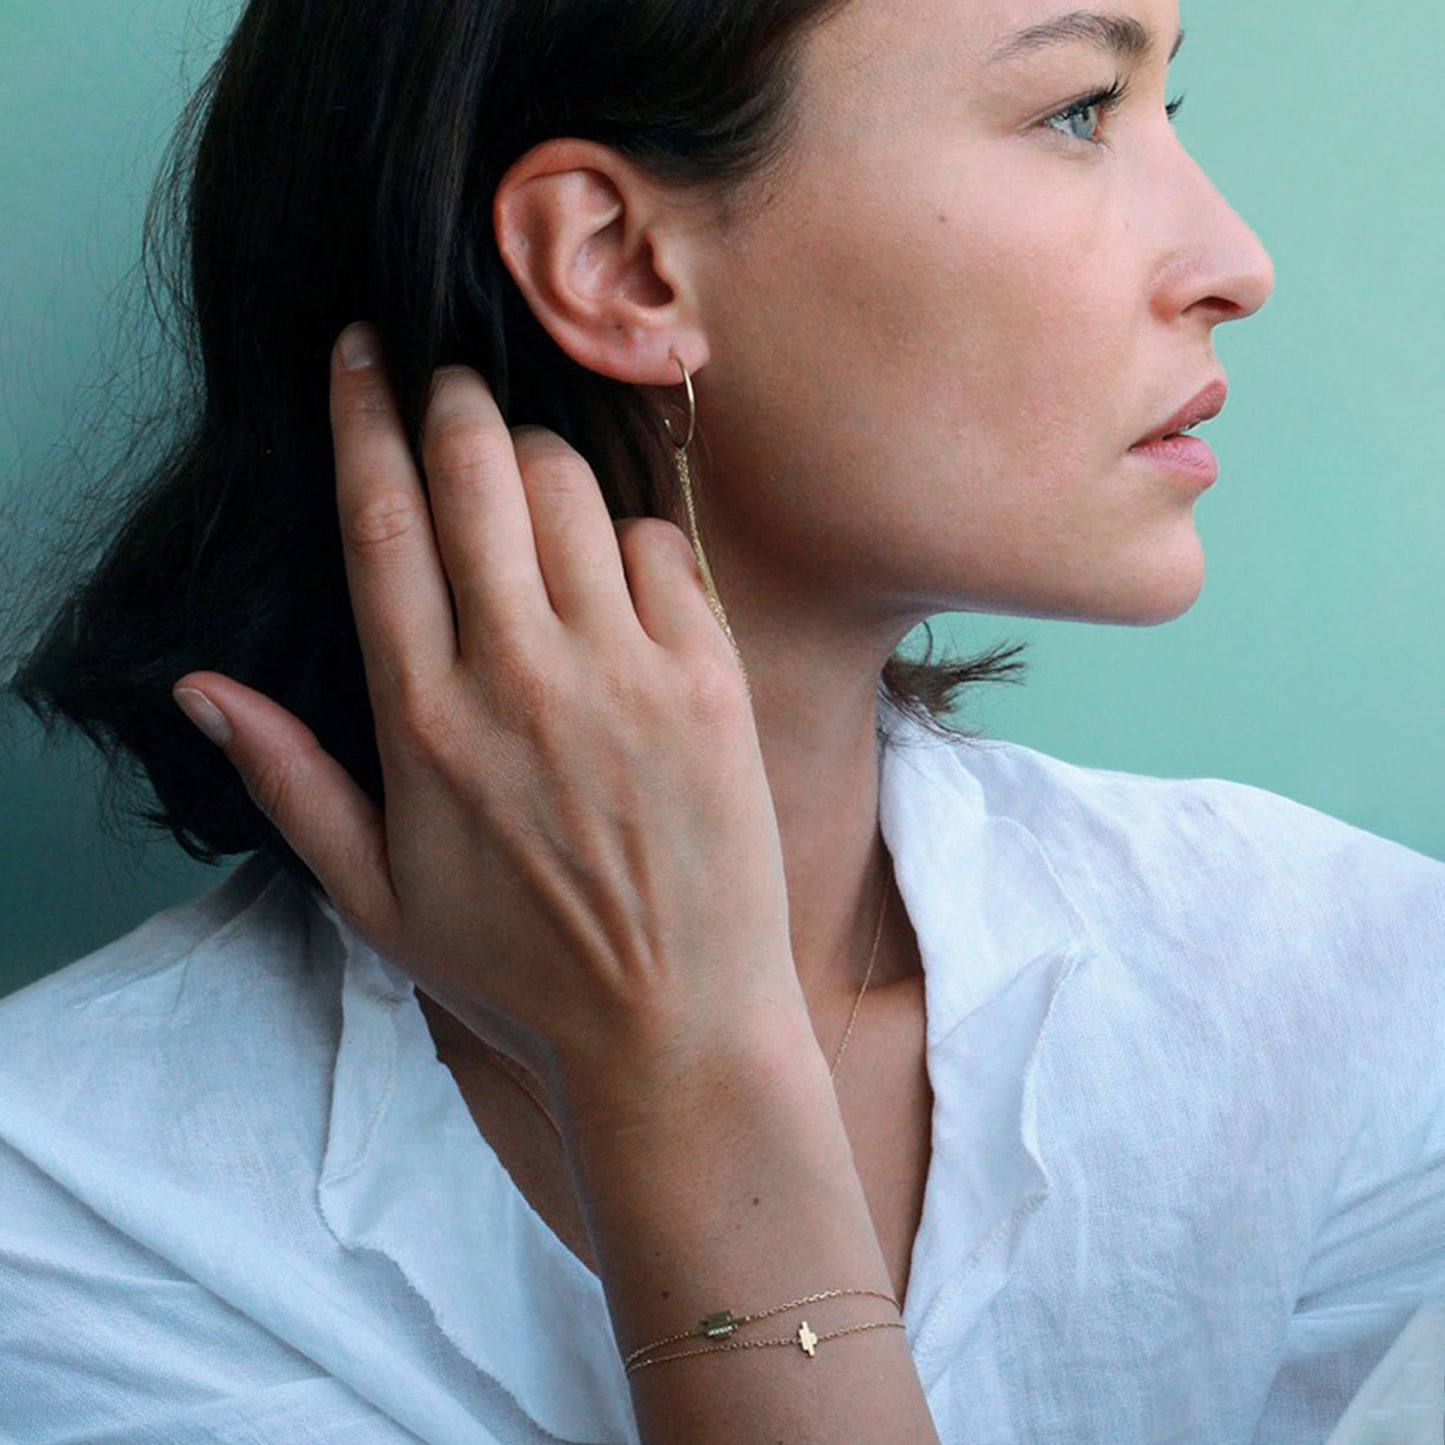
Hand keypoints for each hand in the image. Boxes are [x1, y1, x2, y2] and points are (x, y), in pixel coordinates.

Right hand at [174, 325, 803, 1111]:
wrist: (673, 1026)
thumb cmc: (520, 969)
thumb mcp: (376, 895)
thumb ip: (289, 780)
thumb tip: (200, 687)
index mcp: (424, 721)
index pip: (380, 525)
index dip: (363, 419)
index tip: (358, 350)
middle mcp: (521, 677)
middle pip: (476, 475)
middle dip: (452, 401)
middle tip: (446, 381)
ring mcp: (624, 673)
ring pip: (572, 491)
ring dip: (540, 456)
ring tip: (526, 473)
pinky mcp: (710, 681)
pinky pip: (665, 547)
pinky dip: (632, 532)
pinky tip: (615, 566)